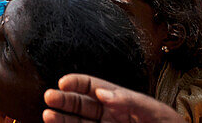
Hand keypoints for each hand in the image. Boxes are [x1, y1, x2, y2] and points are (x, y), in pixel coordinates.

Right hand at [42, 74, 183, 122]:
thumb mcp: (153, 110)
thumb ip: (128, 100)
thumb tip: (101, 92)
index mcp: (119, 100)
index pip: (91, 86)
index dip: (76, 83)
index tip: (63, 83)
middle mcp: (109, 115)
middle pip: (80, 105)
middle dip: (63, 100)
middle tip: (49, 97)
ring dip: (62, 119)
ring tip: (48, 115)